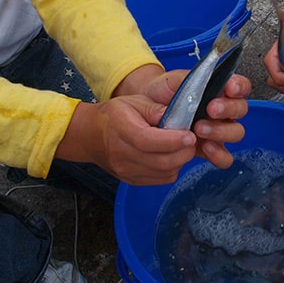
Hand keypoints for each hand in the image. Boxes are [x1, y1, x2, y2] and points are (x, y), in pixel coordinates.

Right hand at [58, 70, 250, 184]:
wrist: (90, 135)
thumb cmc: (114, 115)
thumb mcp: (134, 101)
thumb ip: (156, 108)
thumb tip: (179, 116)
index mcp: (121, 130)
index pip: (148, 141)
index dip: (173, 140)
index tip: (190, 135)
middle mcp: (122, 155)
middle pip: (160, 162)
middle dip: (183, 152)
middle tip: (193, 140)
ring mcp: (126, 171)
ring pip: (164, 173)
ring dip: (180, 161)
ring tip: (183, 146)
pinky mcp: (132, 180)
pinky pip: (161, 179)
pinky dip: (173, 168)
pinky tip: (172, 155)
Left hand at [142, 70, 251, 171]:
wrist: (149, 110)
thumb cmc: (163, 93)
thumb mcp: (174, 80)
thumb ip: (189, 80)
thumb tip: (196, 84)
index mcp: (220, 89)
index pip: (240, 86)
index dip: (239, 86)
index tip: (229, 88)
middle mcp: (224, 110)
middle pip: (241, 109)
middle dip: (228, 109)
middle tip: (211, 109)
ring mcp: (220, 130)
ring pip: (236, 133)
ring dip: (221, 131)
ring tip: (200, 129)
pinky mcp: (212, 149)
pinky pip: (225, 157)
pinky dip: (218, 154)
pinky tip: (205, 148)